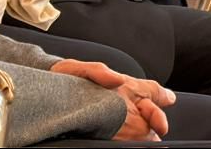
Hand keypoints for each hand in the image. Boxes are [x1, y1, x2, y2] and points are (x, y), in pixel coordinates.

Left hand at [51, 59, 173, 139]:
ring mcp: (114, 119)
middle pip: (150, 113)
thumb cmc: (61, 78)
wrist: (42, 93)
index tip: (168, 101)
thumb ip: (98, 71)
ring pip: (141, 129)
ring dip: (147, 134)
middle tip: (159, 127)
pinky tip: (131, 144)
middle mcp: (124, 104)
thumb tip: (118, 80)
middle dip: (157, 120)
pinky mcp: (102, 133)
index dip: (161, 97)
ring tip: (150, 140)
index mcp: (123, 86)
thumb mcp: (76, 69)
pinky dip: (131, 141)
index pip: (151, 90)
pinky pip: (122, 138)